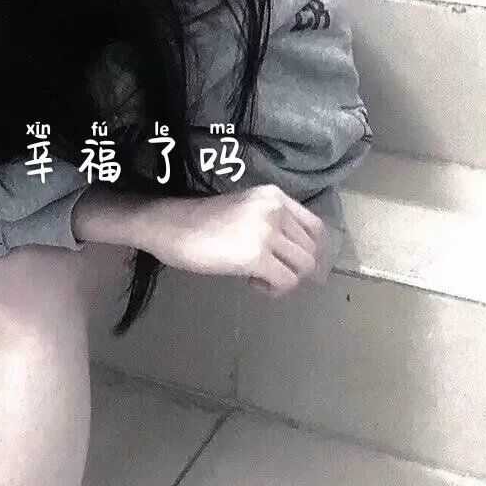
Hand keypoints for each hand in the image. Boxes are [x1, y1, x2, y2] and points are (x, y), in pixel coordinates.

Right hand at [139, 184, 326, 297]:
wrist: (170, 226)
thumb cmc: (199, 221)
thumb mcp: (243, 209)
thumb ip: (269, 221)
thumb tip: (291, 252)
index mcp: (273, 195)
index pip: (314, 226)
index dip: (311, 250)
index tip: (295, 263)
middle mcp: (275, 209)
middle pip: (310, 249)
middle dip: (293, 267)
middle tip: (267, 271)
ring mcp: (267, 231)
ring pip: (302, 266)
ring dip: (284, 278)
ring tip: (257, 276)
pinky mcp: (256, 256)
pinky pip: (285, 281)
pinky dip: (273, 289)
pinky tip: (251, 283)